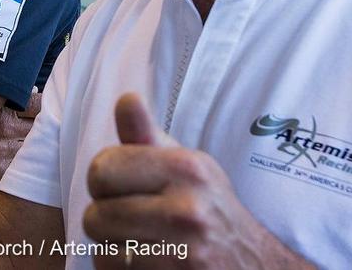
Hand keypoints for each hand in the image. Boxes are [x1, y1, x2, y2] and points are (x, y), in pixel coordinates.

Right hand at [0, 89, 40, 185]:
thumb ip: (6, 95)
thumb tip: (35, 92)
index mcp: (0, 111)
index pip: (37, 105)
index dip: (43, 105)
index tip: (44, 107)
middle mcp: (2, 133)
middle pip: (40, 127)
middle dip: (43, 125)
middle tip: (45, 124)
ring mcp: (0, 155)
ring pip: (33, 149)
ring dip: (33, 145)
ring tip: (31, 140)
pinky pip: (18, 166)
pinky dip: (21, 161)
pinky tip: (19, 158)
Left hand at [84, 94, 311, 269]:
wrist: (256, 265)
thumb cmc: (209, 209)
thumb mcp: (186, 165)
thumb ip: (146, 134)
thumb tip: (126, 98)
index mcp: (186, 169)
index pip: (101, 169)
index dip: (104, 181)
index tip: (122, 187)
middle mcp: (186, 209)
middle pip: (95, 216)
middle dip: (106, 219)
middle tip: (133, 220)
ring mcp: (183, 254)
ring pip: (102, 251)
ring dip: (113, 250)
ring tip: (142, 243)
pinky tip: (147, 264)